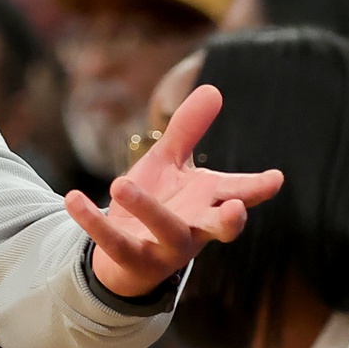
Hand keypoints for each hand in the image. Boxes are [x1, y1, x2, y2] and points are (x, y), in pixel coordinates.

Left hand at [67, 85, 283, 298]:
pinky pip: (114, 242)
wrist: (123, 254)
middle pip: (220, 228)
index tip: (275, 179)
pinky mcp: (132, 258)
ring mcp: (166, 247)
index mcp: (209, 202)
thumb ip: (187, 130)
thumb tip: (213, 89)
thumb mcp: (169, 163)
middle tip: (236, 210)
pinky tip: (73, 198)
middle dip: (230, 221)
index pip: (240, 193)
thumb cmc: (158, 203)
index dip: (258, 188)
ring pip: (166, 232)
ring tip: (118, 182)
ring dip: (147, 209)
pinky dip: (94, 221)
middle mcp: (195, 227)